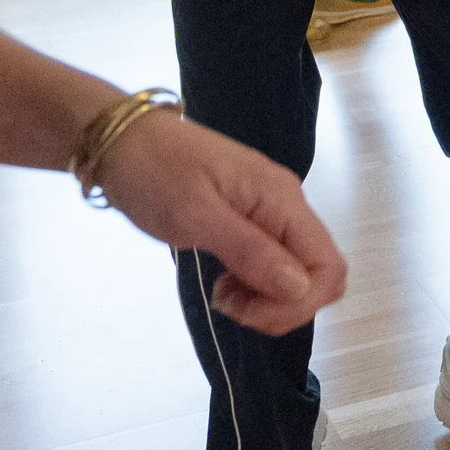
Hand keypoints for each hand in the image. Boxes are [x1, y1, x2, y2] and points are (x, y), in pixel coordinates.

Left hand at [92, 109, 346, 333]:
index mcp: (280, 199)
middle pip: (317, 273)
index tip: (245, 310)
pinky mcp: (250, 220)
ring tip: (221, 296)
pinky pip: (272, 263)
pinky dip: (254, 285)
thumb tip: (300, 288)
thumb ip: (250, 252)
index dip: (298, 302)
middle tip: (230, 306)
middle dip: (282, 305)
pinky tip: (223, 285)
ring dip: (266, 298)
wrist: (121, 139)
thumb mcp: (195, 216)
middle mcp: (285, 205)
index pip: (327, 266)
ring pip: (295, 273)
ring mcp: (268, 212)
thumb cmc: (153, 172)